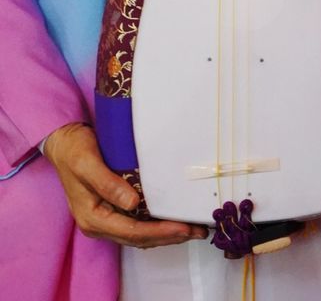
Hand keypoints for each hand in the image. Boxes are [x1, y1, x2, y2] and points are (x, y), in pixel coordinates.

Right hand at [43, 122, 205, 248]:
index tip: (184, 227)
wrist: (63, 143)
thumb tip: (132, 203)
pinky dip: (155, 225)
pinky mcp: (111, 209)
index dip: (160, 231)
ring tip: (191, 229)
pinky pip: (136, 224)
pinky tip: (171, 219)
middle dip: (169, 236)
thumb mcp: (87, 163)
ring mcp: (105, 218)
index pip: (132, 231)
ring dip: (165, 234)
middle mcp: (99, 224)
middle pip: (138, 238)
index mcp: (92, 218)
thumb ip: (107, 183)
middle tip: (197, 231)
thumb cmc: (75, 150)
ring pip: (139, 234)